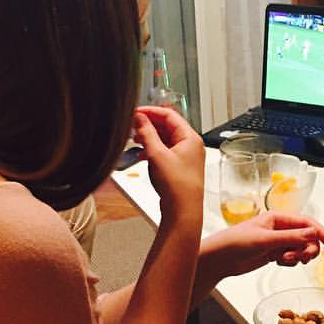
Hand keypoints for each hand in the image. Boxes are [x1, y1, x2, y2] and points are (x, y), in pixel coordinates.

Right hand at [134, 106, 204, 220]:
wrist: (182, 211)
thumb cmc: (177, 186)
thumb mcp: (157, 154)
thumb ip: (146, 133)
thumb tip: (139, 118)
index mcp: (190, 138)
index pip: (169, 115)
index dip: (151, 111)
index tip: (135, 113)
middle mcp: (190, 145)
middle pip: (168, 126)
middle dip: (149, 124)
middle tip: (132, 125)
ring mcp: (186, 157)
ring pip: (165, 139)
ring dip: (150, 137)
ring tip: (135, 139)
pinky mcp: (179, 168)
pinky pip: (165, 152)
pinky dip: (153, 150)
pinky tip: (142, 154)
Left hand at [199, 212, 323, 282]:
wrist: (218, 259)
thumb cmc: (234, 242)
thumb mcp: (265, 240)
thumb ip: (290, 237)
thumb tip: (313, 234)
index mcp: (278, 217)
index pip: (307, 223)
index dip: (322, 233)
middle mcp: (279, 228)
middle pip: (307, 237)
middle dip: (307, 249)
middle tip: (300, 258)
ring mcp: (277, 241)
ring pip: (300, 249)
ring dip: (298, 257)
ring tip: (284, 260)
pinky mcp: (273, 253)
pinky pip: (291, 257)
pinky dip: (289, 262)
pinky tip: (278, 263)